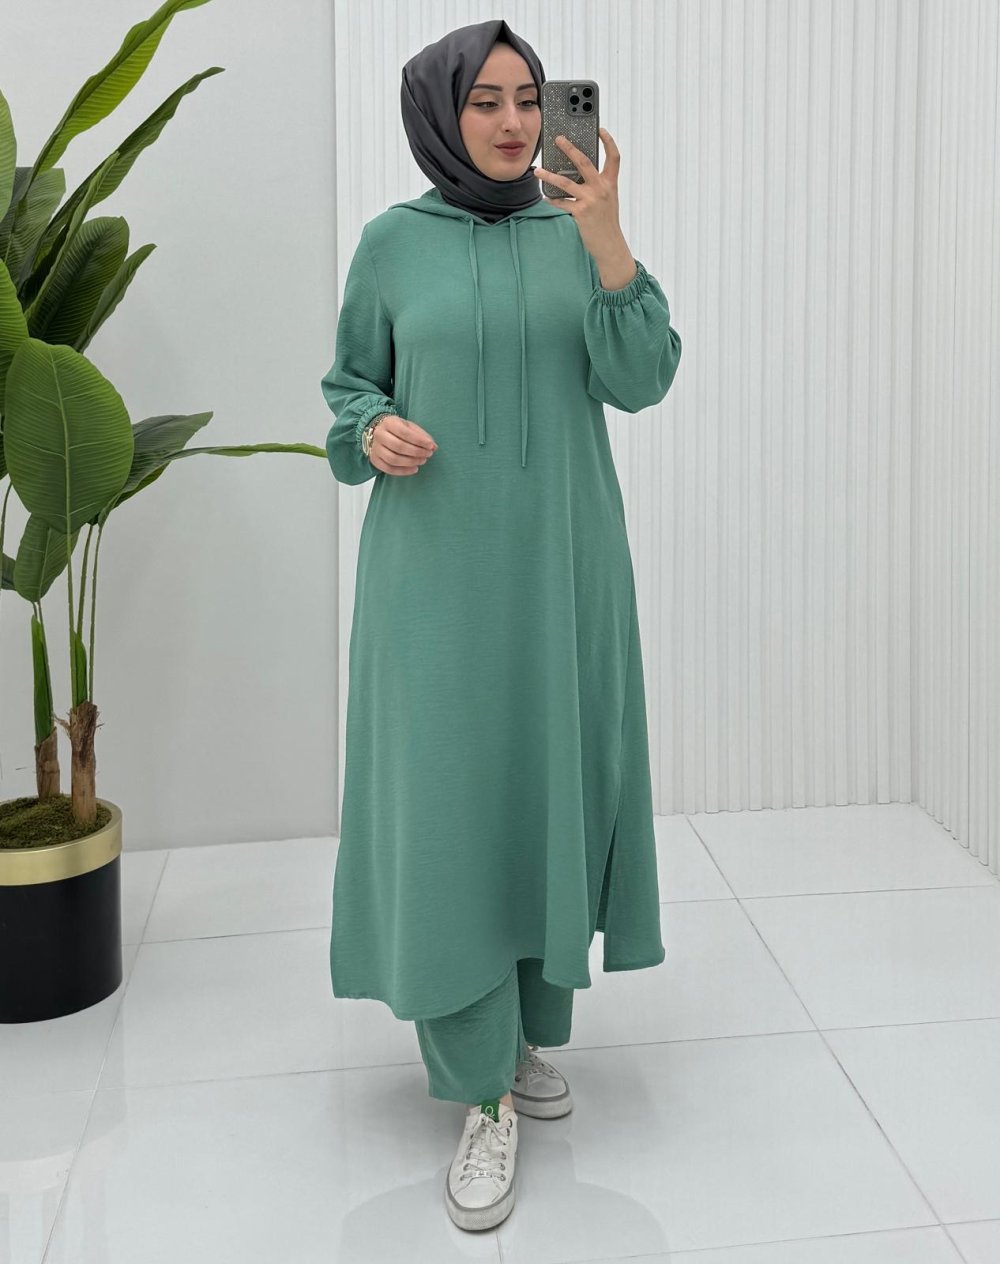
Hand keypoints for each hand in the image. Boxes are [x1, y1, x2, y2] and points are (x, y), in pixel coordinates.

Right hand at [370, 415, 436, 475]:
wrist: (378, 432)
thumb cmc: (397, 429)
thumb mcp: (409, 426)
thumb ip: (421, 435)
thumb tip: (434, 447)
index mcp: (388, 423)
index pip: (405, 433)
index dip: (419, 441)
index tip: (431, 446)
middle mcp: (379, 435)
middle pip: (399, 446)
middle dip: (417, 452)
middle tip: (428, 455)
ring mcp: (375, 448)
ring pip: (393, 459)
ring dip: (411, 462)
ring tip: (422, 461)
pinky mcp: (374, 460)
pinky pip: (388, 469)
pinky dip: (403, 471)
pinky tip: (414, 469)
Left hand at [534, 127, 624, 259]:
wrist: (610, 245)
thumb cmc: (607, 222)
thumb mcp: (608, 200)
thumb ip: (597, 185)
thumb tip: (577, 174)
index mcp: (610, 183)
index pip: (614, 157)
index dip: (608, 142)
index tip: (600, 130)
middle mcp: (601, 189)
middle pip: (584, 162)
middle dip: (570, 148)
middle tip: (558, 138)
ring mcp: (590, 200)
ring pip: (565, 183)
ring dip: (548, 175)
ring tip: (537, 171)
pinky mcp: (580, 213)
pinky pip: (561, 203)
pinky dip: (551, 200)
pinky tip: (544, 196)